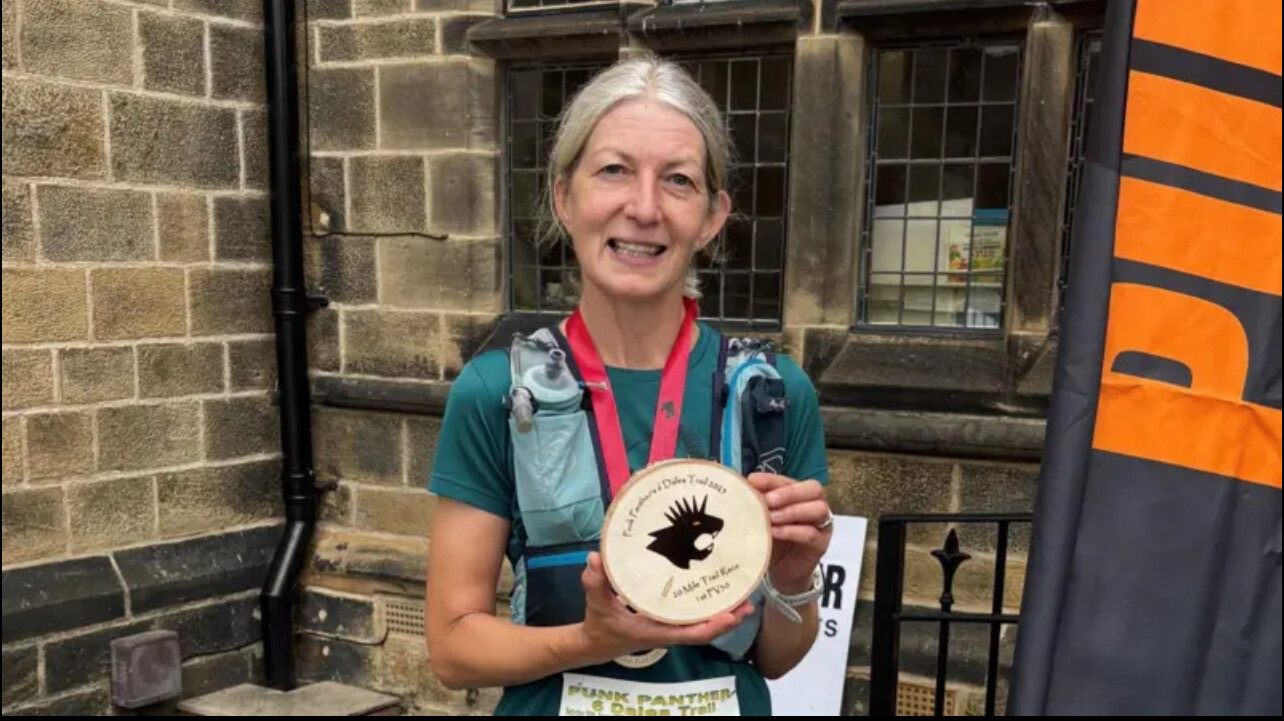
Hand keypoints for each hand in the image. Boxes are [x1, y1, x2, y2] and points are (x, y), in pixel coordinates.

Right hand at [577, 552, 754, 664]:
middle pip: (706, 629)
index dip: (713, 626)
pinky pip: (696, 617)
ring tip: (746, 597)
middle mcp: (669, 630)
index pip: (691, 634)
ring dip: (726, 613)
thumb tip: (595, 558)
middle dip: (729, 618)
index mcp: (656, 631)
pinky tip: (723, 592)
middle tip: (749, 602)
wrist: (597, 642)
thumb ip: (595, 582)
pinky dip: (712, 607)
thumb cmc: (600, 624)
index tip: (731, 615)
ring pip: (704, 623)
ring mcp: (672, 626)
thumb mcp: (596, 603)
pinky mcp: (671, 620)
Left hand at [747, 473, 831, 593]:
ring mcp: (821, 524)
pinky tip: (775, 532)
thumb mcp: (763, 520)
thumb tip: (743, 490)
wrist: (783, 572)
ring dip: (792, 510)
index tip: (753, 481)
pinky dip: (792, 531)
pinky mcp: (821, 543)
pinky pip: (811, 533)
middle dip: (788, 492)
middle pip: (812, 489)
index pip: (788, 480)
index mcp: (799, 494)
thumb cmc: (773, 541)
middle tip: (768, 500)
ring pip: (818, 508)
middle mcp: (814, 505)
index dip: (772, 480)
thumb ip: (758, 505)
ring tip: (771, 518)